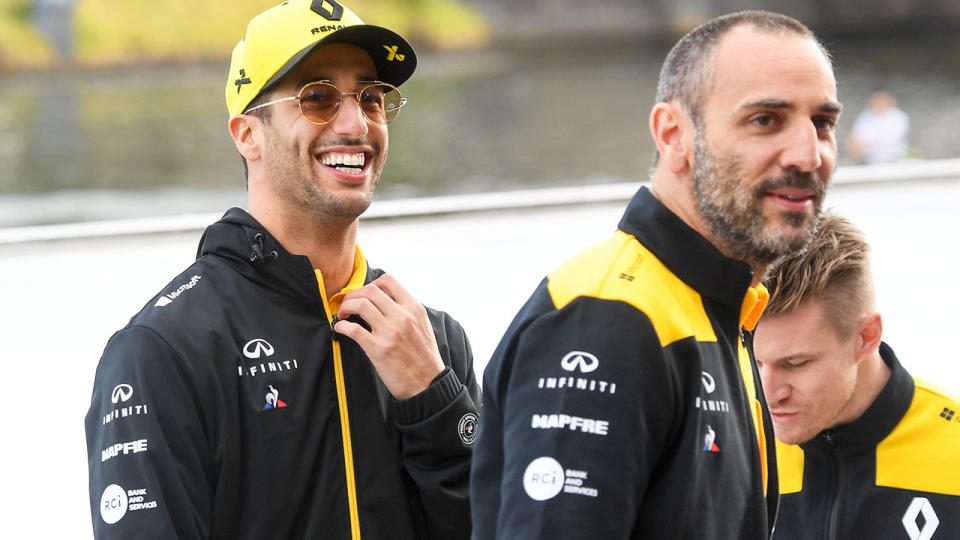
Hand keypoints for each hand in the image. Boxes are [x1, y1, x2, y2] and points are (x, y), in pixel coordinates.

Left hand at [335, 274, 444, 399]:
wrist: (428, 384)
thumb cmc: (423, 356)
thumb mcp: (422, 325)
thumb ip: (406, 310)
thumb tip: (384, 300)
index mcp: (414, 308)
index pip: (388, 280)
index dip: (370, 284)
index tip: (364, 294)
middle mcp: (403, 316)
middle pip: (370, 290)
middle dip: (353, 294)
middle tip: (348, 304)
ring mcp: (390, 332)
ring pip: (360, 304)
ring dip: (345, 307)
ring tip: (343, 315)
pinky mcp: (379, 349)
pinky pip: (353, 329)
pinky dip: (342, 326)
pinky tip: (340, 329)